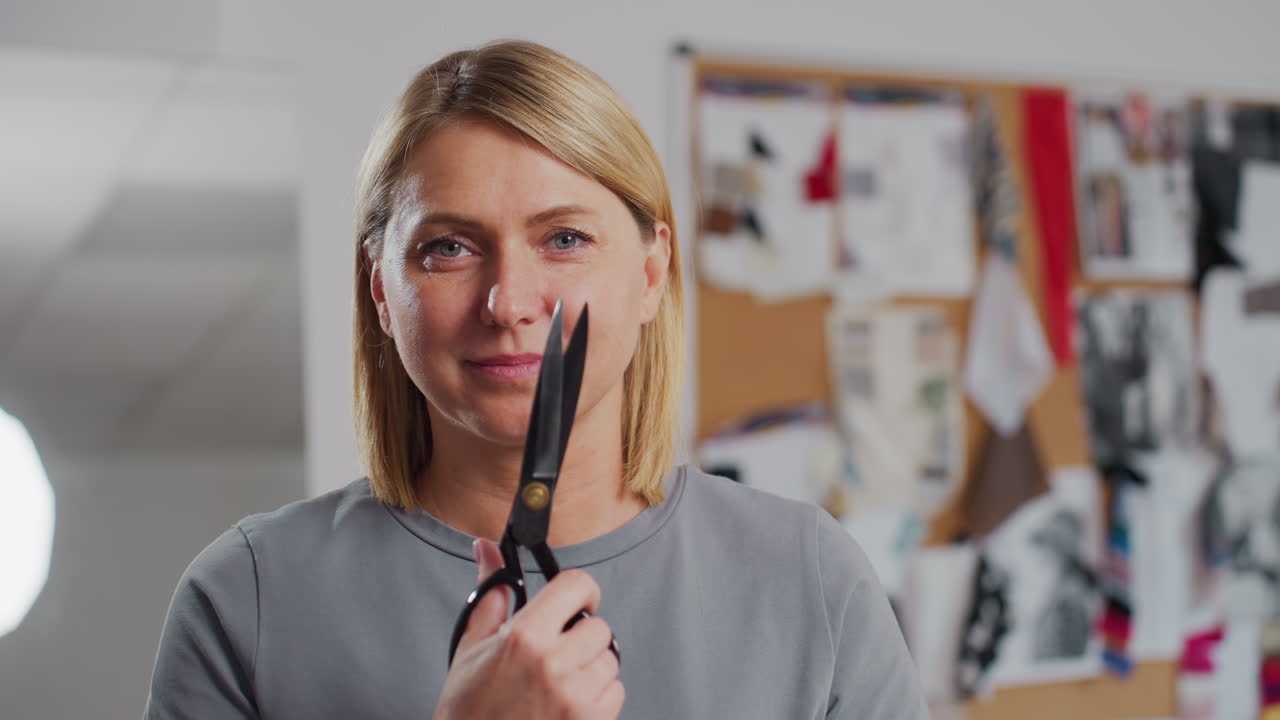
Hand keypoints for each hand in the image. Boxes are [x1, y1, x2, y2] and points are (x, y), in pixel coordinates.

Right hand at [435, 538, 623, 719]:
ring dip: (591, 668)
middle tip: (557, 654)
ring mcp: (575, 696)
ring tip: (558, 684)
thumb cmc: (468, 710)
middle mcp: (553, 663)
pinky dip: (599, 697)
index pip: (577, 585)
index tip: (576, 602)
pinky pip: (616, 693)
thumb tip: (488, 550)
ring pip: (610, 660)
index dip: (580, 591)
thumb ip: (490, 594)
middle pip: (599, 626)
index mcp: (524, 636)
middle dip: (582, 637)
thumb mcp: (471, 646)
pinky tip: (567, 705)